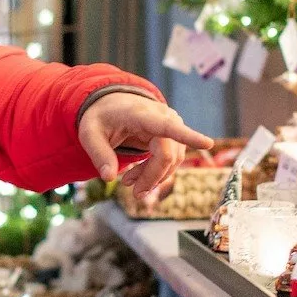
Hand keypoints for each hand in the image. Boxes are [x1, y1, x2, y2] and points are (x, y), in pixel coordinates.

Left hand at [78, 92, 212, 199]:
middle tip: (133, 193)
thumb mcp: (89, 134)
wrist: (111, 104)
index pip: (169, 126)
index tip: (208, 143)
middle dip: (152, 177)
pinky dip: (156, 173)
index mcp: (142, 114)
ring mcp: (170, 126)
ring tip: (129, 183)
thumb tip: (109, 177)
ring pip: (172, 160)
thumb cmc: (100, 117)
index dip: (189, 136)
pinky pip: (171, 159)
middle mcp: (163, 118)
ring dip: (153, 177)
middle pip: (167, 155)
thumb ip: (98, 154)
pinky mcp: (171, 136)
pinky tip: (138, 178)